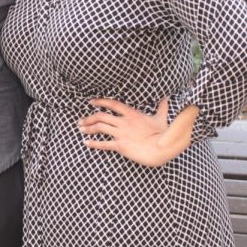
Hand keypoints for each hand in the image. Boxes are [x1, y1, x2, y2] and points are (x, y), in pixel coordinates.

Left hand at [79, 99, 197, 166]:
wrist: (163, 148)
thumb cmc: (163, 134)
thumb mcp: (161, 118)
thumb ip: (161, 107)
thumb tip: (166, 97)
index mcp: (131, 114)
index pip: (112, 104)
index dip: (100, 101)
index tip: (91, 102)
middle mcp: (123, 122)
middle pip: (101, 116)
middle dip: (89, 118)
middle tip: (80, 120)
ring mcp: (121, 134)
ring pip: (99, 128)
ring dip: (88, 128)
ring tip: (81, 129)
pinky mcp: (120, 145)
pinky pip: (103, 144)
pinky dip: (93, 143)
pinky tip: (86, 143)